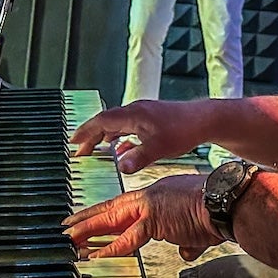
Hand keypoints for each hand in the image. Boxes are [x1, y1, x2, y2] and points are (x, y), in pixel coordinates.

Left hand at [64, 174, 222, 260]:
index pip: (127, 205)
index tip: (94, 219)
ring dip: (88, 229)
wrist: (227, 202)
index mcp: (160, 195)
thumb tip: (185, 252)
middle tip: (69, 225)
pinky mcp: (153, 219)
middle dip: (89, 218)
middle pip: (112, 208)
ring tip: (70, 238)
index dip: (108, 213)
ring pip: (111, 219)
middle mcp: (151, 196)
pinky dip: (108, 248)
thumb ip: (187, 241)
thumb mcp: (197, 229)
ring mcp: (150, 206)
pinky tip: (94, 255)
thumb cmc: (218, 212)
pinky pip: (126, 238)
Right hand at [71, 98, 214, 172]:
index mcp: (133, 115)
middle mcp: (135, 111)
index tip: (73, 142)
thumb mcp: (159, 148)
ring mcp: (143, 114)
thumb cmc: (184, 129)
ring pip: (116, 124)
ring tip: (93, 148)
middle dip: (90, 135)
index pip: (101, 121)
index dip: (85, 131)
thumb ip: (138, 158)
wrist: (204, 119)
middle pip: (106, 121)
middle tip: (78, 149)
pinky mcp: (151, 119)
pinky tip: (120, 149)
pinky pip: (128, 127)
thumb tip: (120, 167)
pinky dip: (119, 137)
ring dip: (103, 135)